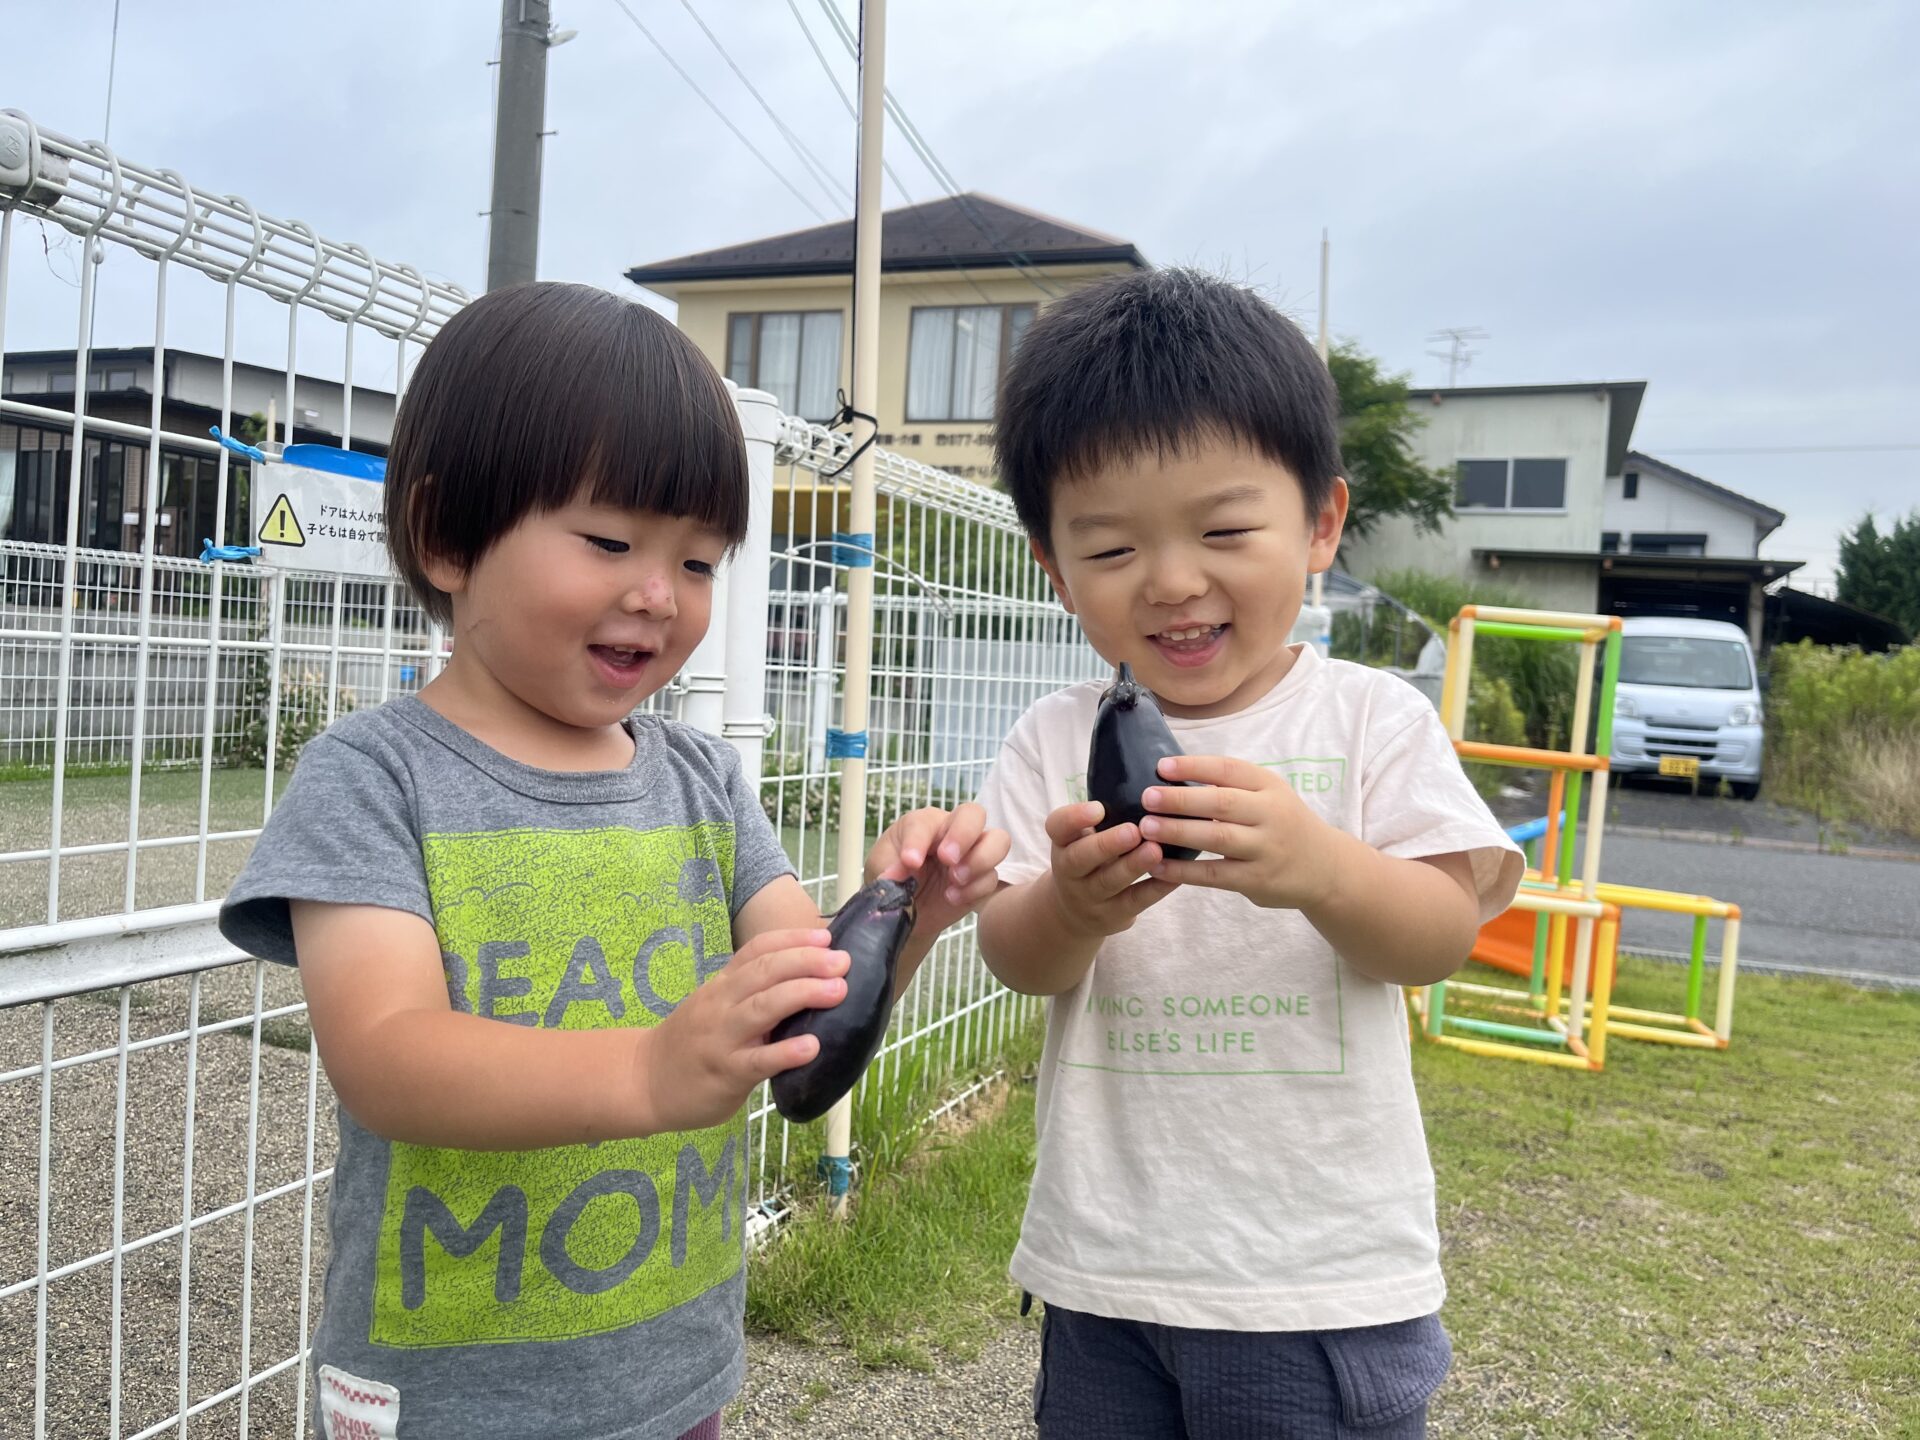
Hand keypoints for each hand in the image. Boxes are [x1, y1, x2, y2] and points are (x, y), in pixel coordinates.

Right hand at [637, 927, 848, 1132]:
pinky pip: (758, 1061)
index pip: (757, 951)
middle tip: (843, 961)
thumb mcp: (716, 1007)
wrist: (644, 1081)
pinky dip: (786, 1052)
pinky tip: (812, 1047)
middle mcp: (721, 1004)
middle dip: (806, 962)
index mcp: (722, 985)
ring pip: (762, 1008)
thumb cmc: (692, 1043)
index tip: (826, 937)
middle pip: (764, 972)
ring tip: (837, 991)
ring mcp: (722, 1038)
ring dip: (802, 994)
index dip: (792, 940)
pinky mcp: (725, 1074)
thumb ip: (752, 994)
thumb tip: (810, 982)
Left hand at [867, 803, 1010, 942]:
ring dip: (980, 859)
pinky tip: (952, 898)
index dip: (919, 840)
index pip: (927, 821)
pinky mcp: (981, 879)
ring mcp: (972, 854)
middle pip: (975, 814)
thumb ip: (890, 867)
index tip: (910, 862)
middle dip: (964, 835)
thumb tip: (902, 873)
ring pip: (998, 840)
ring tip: (955, 878)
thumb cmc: (892, 876)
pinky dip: (975, 889)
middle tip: (947, 859)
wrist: (903, 909)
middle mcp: (952, 832)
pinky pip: (992, 878)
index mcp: (924, 823)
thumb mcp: (881, 867)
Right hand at [1042, 800, 1176, 939]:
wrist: (1074, 912)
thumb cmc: (1090, 858)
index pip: (1057, 827)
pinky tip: (1175, 875)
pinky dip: (1156, 888)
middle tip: (1133, 831)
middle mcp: (1069, 870)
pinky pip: (1134, 901)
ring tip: (1156, 850)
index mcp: (1063, 842)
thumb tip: (1149, 784)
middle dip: (1106, 844)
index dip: (1074, 817)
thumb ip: (1105, 816)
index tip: (1098, 808)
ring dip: (1133, 866)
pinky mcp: (1112, 915)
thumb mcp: (1082, 837)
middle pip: (1080, 858)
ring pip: (1108, 882)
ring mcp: (1088, 896)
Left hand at [1138, 754, 1345, 910]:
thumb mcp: (1269, 795)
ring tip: (1146, 828)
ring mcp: (1266, 849)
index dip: (1194, 766)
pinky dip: (1184, 871)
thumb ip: (1232, 787)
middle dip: (1181, 799)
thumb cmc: (1283, 824)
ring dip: (1179, 831)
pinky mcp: (1257, 880)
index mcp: (1270, 786)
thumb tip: (1172, 777)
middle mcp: (1271, 814)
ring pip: (1217, 838)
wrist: (1325, 868)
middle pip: (1221, 803)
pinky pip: (1215, 875)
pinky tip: (1157, 866)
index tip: (1162, 766)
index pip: (1229, 770)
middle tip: (1147, 797)